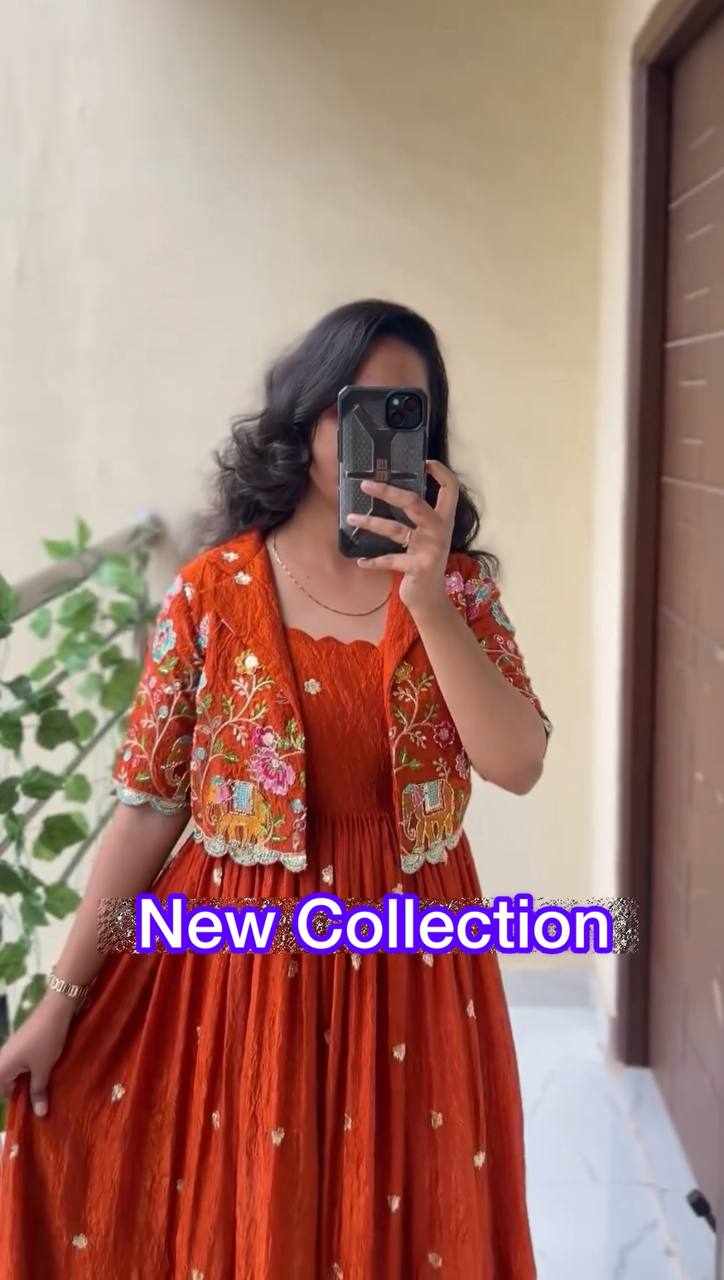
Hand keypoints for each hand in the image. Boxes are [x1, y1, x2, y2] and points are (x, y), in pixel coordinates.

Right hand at [0, 989, 75, 1116]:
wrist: (55, 1009)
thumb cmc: (46, 1040)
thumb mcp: (43, 1069)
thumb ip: (38, 1092)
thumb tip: (40, 1115)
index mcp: (1, 1068)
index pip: (2, 1093)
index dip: (17, 1102)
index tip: (32, 1111)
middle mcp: (2, 1059)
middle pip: (8, 1084)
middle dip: (24, 1093)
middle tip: (42, 1104)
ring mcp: (12, 1050)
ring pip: (17, 1074)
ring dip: (30, 1082)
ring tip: (46, 1091)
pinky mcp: (22, 1044)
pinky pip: (23, 1064)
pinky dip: (32, 1071)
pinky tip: (47, 1075)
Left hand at [347, 458, 458, 618]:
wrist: (430, 599)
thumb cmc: (424, 562)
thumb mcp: (426, 538)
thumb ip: (418, 519)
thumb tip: (394, 493)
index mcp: (443, 520)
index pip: (450, 489)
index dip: (441, 472)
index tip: (425, 462)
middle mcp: (439, 530)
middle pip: (414, 502)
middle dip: (387, 491)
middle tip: (365, 484)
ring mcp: (430, 549)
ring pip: (394, 529)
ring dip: (369, 522)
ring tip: (350, 518)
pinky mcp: (418, 567)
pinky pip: (389, 560)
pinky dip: (373, 562)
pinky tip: (360, 562)